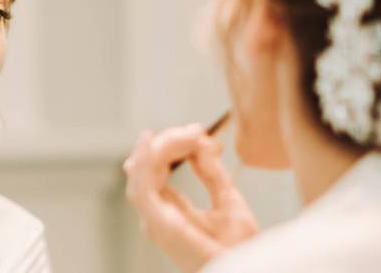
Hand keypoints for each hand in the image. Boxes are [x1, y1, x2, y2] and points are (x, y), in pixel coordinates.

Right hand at [122, 125, 258, 271]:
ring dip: (163, 146)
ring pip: (141, 170)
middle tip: (197, 131)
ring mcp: (155, 220)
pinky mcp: (159, 224)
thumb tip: (199, 145)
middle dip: (169, 141)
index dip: (174, 144)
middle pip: (147, 165)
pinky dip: (144, 160)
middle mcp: (157, 214)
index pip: (157, 167)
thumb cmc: (239, 249)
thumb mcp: (228, 201)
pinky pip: (142, 186)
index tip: (199, 132)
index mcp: (170, 209)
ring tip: (189, 134)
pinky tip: (152, 141)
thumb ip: (211, 173)